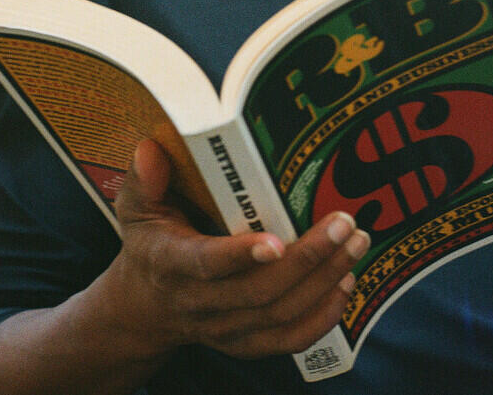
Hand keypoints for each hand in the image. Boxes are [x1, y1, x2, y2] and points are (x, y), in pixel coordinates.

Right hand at [97, 138, 368, 361]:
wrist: (145, 308)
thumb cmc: (150, 244)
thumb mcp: (136, 208)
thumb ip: (144, 179)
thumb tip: (151, 148)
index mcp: (172, 264)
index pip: (207, 265)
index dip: (241, 257)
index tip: (276, 242)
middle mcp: (199, 304)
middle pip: (259, 291)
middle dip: (308, 258)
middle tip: (346, 224)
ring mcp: (224, 329)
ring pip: (280, 314)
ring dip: (324, 281)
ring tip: (357, 244)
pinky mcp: (246, 344)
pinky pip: (289, 340)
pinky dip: (323, 316)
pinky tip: (346, 282)